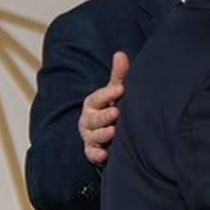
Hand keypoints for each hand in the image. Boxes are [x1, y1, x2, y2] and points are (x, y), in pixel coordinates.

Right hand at [79, 51, 129, 165]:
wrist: (112, 131)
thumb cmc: (114, 106)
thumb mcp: (116, 91)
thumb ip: (119, 75)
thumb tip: (120, 54)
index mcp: (93, 103)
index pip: (98, 97)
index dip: (108, 94)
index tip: (121, 89)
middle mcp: (88, 120)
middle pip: (93, 118)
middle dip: (104, 115)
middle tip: (117, 112)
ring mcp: (90, 136)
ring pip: (93, 135)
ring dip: (102, 134)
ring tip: (114, 131)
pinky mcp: (93, 151)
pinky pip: (91, 154)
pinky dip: (96, 155)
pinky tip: (104, 155)